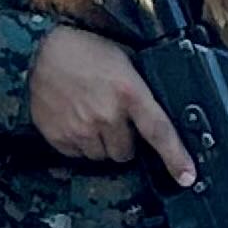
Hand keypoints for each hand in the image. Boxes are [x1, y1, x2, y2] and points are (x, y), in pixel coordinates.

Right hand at [28, 26, 195, 182]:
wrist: (40, 50)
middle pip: (127, 152)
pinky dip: (79, 143)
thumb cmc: (85, 51)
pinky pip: (78, 155)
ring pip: (102, 156)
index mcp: (129, 93)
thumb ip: (143, 87)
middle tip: (113, 118)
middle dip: (124, 140)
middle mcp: (106, 115)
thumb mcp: (125, 59)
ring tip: (91, 116)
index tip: (187, 177)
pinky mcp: (59, 137)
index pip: (159, 131)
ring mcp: (81, 128)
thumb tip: (164, 109)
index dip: (176, 157)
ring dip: (101, 143)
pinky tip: (75, 119)